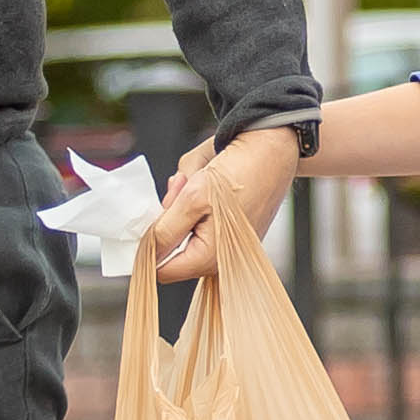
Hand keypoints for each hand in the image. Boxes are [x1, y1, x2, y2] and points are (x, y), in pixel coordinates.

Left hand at [145, 130, 297, 280]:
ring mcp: (226, 245)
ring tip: (197, 180)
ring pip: (185, 231)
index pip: (160, 268)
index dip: (147, 243)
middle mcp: (219, 259)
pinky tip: (208, 184)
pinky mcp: (231, 231)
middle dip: (169, 216)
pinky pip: (201, 222)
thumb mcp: (192, 197)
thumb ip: (165, 229)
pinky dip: (196, 204)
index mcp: (208, 258)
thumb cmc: (240, 172)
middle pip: (172, 247)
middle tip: (181, 186)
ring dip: (182, 206)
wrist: (274, 150)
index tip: (151, 214)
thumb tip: (146, 252)